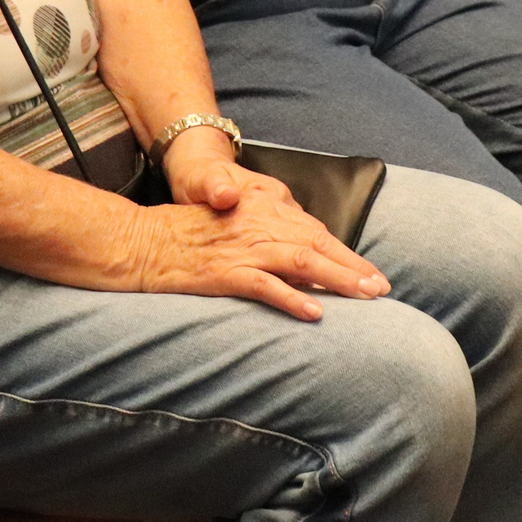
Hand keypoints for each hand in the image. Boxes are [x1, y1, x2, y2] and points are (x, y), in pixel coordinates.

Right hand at [122, 168, 389, 320]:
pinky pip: (265, 286)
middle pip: (315, 244)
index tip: (371, 273)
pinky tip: (314, 312)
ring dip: (337, 279)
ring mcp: (241, 248)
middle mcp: (255, 224)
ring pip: (301, 261)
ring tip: (364, 296)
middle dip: (353, 267)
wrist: (139, 242)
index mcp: (258, 209)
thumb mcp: (229, 226)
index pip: (313, 231)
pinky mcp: (224, 272)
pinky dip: (292, 297)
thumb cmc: (181, 237)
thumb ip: (263, 237)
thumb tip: (300, 262)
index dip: (345, 253)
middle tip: (382, 287)